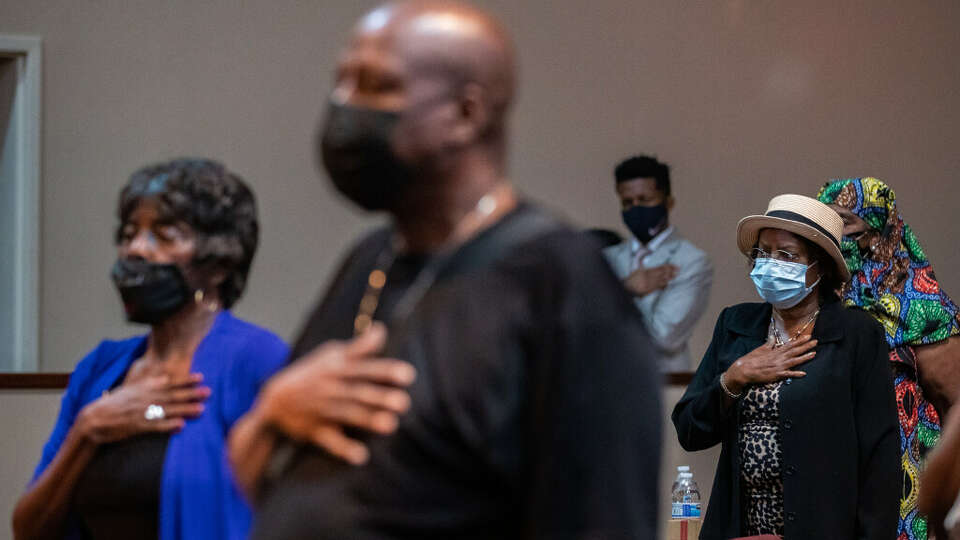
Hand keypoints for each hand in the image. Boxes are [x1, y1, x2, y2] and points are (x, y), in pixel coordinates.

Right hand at [76, 373, 208, 443]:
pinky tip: (181, 425)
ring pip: (168, 410)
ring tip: (201, 409)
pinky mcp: (138, 427)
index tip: (201, 377)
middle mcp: (145, 399)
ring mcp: (142, 413)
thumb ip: (148, 383)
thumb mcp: (131, 388)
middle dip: (191, 394)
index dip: (185, 380)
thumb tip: (164, 377)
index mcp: (143, 388)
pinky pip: (156, 426)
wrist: (94, 418)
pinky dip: (169, 425)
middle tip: (208, 392)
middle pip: (172, 396)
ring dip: (185, 410)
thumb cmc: (114, 403)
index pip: (169, 383)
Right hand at [257, 323, 415, 463]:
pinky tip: (361, 457)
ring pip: (346, 414)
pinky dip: (343, 449)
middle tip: (404, 402)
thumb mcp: (330, 355)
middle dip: (379, 397)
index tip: (408, 375)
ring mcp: (321, 410)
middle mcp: (330, 388)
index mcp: (336, 369)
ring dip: (367, 420)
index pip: (364, 368)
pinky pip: (328, 441)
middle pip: (357, 392)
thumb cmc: (310, 374)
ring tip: (391, 425)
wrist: (272, 400)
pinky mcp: (314, 431)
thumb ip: (359, 347)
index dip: (385, 371)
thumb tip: (382, 329)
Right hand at [623, 264, 677, 296]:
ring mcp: (649, 284)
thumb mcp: (637, 271)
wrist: (625, 289)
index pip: (659, 268)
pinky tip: (667, 284)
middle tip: (678, 269)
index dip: (667, 267)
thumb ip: (644, 268)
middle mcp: (648, 278)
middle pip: (661, 274)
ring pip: (661, 280)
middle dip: (670, 271)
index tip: (673, 265)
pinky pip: (657, 287)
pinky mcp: (648, 291)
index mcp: (646, 272)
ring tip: (675, 275)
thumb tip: (651, 266)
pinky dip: (663, 285)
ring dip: (668, 278)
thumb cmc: (630, 280)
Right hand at [722, 335, 817, 393]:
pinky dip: (795, 373)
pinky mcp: (776, 375)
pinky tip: (804, 373)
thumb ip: (769, 344)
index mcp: (775, 351)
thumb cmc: (751, 360)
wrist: (744, 369)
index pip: (790, 345)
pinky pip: (787, 374)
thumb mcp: (760, 349)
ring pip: (794, 361)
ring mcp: (778, 366)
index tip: (808, 336)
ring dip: (804, 357)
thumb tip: (772, 337)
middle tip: (816, 342)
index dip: (800, 341)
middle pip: (794, 351)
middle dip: (805, 346)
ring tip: (814, 354)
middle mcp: (778, 358)